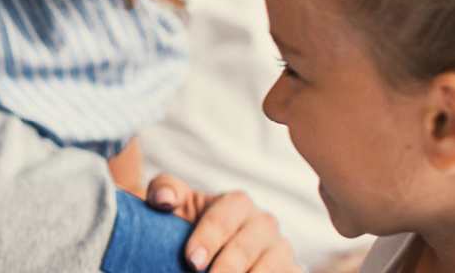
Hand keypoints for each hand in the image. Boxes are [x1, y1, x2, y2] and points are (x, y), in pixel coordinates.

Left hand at [146, 175, 300, 272]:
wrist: (213, 245)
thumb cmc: (191, 222)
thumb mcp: (178, 203)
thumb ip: (165, 190)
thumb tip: (163, 200)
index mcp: (236, 204)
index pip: (221, 221)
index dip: (207, 241)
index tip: (192, 261)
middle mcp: (263, 225)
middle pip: (245, 249)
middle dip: (226, 268)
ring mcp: (280, 250)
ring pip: (270, 268)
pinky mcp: (291, 270)